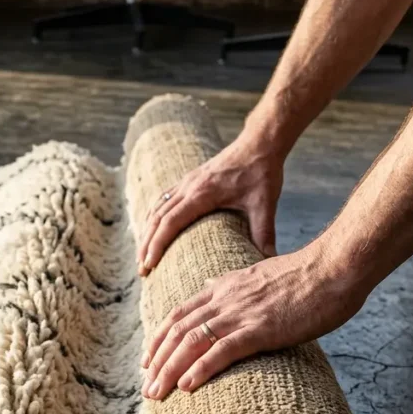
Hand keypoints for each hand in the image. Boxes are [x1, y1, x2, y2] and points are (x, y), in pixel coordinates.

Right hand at [137, 132, 284, 275]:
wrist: (260, 142)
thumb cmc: (262, 172)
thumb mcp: (265, 204)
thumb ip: (264, 232)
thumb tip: (270, 259)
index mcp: (202, 194)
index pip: (171, 222)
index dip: (157, 244)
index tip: (150, 264)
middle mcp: (188, 187)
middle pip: (157, 219)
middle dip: (147, 246)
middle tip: (142, 270)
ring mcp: (186, 183)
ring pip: (156, 210)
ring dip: (146, 233)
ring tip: (143, 256)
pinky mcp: (188, 180)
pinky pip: (163, 201)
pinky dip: (153, 218)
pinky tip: (150, 230)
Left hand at [141, 239, 367, 398]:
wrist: (334, 268)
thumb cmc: (306, 277)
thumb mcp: (260, 276)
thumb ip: (235, 285)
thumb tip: (215, 286)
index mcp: (224, 288)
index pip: (179, 314)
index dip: (159, 339)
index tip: (147, 360)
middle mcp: (225, 299)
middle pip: (178, 331)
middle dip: (157, 361)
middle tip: (146, 386)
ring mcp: (241, 314)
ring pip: (192, 342)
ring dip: (169, 370)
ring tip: (156, 392)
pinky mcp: (261, 329)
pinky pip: (223, 350)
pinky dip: (201, 368)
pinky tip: (187, 386)